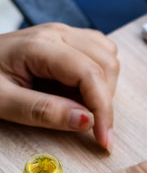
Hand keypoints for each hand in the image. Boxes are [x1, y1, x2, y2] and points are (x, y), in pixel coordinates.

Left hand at [0, 23, 119, 149]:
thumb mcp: (0, 101)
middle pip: (106, 64)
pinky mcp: (68, 39)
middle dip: (105, 101)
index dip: (103, 109)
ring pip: (109, 57)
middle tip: (91, 127)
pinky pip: (101, 52)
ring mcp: (65, 33)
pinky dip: (102, 75)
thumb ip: (43, 111)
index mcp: (40, 45)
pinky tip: (85, 90)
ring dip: (106, 87)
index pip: (89, 74)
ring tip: (83, 107)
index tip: (104, 140)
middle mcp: (59, 33)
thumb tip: (87, 121)